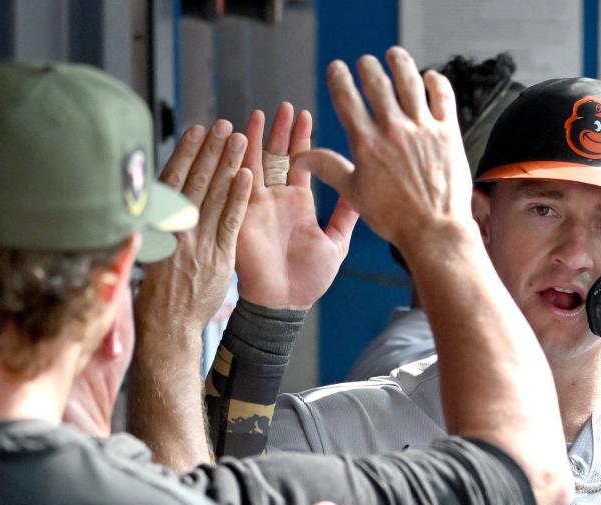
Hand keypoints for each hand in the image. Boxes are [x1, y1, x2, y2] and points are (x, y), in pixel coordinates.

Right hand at [135, 120, 252, 334]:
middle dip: (211, 150)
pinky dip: (237, 197)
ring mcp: (198, 241)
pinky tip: (247, 175)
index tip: (197, 130)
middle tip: (224, 125)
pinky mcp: (218, 257)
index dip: (187, 153)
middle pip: (196, 180)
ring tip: (240, 138)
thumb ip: (157, 224)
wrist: (167, 327)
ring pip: (214, 195)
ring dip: (228, 164)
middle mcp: (176, 228)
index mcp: (156, 224)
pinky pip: (230, 221)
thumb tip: (163, 197)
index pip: (173, 180)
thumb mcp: (145, 251)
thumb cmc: (155, 292)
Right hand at [236, 103, 358, 308]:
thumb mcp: (336, 243)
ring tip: (257, 114)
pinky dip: (237, 164)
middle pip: (275, 156)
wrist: (286, 303)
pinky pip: (237, 185)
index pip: (299, 162)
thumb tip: (364, 192)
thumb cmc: (310, 279)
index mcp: (298, 203)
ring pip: (253, 164)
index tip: (304, 114)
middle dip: (278, 131)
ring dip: (253, 139)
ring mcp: (257, 206)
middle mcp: (276, 200)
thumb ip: (346, 216)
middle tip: (283, 106)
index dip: (300, 139)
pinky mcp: (241, 216)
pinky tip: (237, 142)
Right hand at [300, 46, 473, 254]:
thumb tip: (299, 158)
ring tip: (394, 54)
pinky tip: (429, 77)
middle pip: (377, 83)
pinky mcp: (448, 133)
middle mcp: (393, 130)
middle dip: (368, 67)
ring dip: (399, 62)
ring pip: (409, 81)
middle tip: (366, 62)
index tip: (337, 68)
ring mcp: (423, 129)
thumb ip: (328, 168)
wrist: (434, 230)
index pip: (347, 98)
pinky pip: (442, 96)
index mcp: (367, 144)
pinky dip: (435, 81)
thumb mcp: (354, 193)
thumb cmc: (393, 217)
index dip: (339, 78)